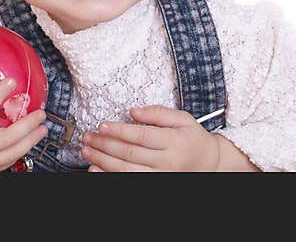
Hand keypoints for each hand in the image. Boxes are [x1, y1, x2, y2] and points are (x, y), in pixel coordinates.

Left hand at [80, 105, 220, 171]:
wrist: (208, 163)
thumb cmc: (192, 138)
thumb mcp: (182, 119)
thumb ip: (158, 113)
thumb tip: (134, 111)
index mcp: (174, 141)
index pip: (141, 136)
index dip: (120, 130)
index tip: (102, 124)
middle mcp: (167, 161)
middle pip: (130, 153)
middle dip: (105, 144)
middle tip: (88, 136)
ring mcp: (161, 176)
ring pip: (127, 170)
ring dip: (103, 161)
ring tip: (87, 151)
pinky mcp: (156, 184)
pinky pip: (130, 182)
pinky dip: (110, 177)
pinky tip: (96, 170)